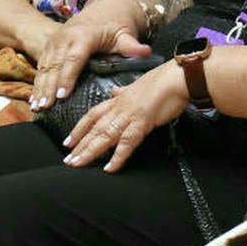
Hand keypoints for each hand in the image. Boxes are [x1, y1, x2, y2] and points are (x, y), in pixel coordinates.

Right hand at [29, 14, 149, 109]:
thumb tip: (146, 51)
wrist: (103, 9)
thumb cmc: (115, 25)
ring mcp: (55, 41)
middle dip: (49, 87)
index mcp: (83, 36)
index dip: (67, 77)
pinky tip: (35, 99)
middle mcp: (65, 38)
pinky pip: (41, 66)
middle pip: (55, 65)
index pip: (74, 59)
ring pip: (45, 67)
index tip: (63, 95)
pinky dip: (38, 83)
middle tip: (45, 107)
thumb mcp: (124, 34)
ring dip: (40, 87)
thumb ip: (132, 46)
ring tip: (37, 106)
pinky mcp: (49, 46)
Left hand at [61, 62, 189, 172]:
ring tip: (78, 164)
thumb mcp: (139, 84)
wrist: (178, 77)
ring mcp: (129, 115)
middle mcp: (120, 108)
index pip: (93, 115)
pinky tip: (110, 167)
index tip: (69, 140)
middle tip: (68, 160)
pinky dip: (117, 157)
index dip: (79, 128)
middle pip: (95, 129)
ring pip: (104, 136)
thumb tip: (115, 92)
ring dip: (90, 151)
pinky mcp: (142, 123)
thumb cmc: (164, 80)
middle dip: (80, 145)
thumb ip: (125, 91)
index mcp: (119, 99)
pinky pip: (127, 143)